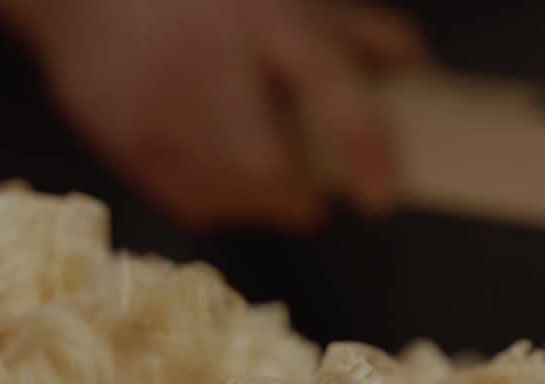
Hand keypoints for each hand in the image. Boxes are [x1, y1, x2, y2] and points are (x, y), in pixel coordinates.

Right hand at [0, 0, 424, 230]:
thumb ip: (355, 32)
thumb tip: (421, 75)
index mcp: (262, 15)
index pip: (330, 89)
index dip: (366, 151)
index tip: (382, 199)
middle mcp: (207, 61)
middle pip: (267, 166)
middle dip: (298, 198)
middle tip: (312, 200)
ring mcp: (157, 108)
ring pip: (227, 194)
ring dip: (257, 204)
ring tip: (259, 179)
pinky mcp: (123, 141)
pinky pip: (186, 202)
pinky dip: (215, 202)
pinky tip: (213, 172)